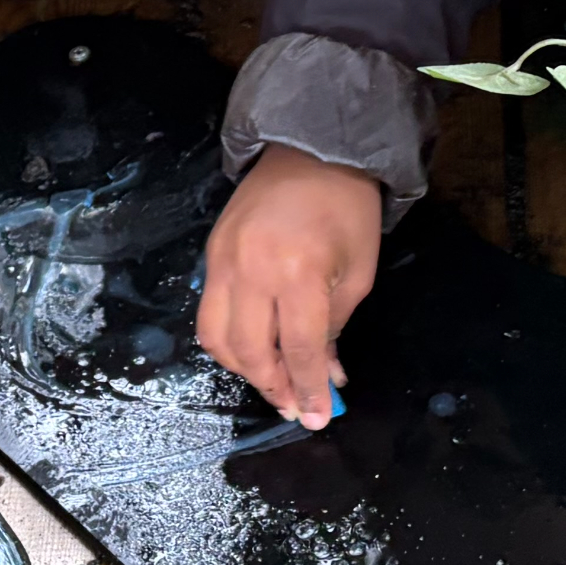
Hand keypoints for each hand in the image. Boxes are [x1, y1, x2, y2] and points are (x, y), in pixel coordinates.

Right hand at [199, 146, 382, 424]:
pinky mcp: (210, 253)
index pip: (298, 349)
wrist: (311, 147)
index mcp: (299, 273)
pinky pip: (208, 312)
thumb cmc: (347, 209)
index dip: (308, 389)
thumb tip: (326, 376)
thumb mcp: (357, 272)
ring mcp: (223, 261)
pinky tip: (252, 347)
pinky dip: (227, 340)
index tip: (315, 418)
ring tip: (272, 380)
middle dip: (273, 386)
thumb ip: (335, 327)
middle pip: (249, 351)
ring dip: (242, 368)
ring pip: (216, 338)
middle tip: (294, 405)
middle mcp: (252, 270)